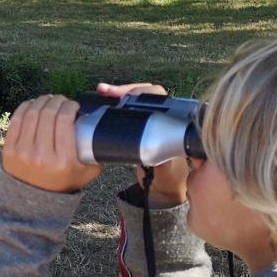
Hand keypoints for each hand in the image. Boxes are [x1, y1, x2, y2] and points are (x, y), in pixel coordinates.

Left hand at [2, 94, 101, 192]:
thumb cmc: (63, 182)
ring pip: (32, 113)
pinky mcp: (8, 149)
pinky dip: (26, 107)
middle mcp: (41, 155)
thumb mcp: (87, 172)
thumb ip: (98, 153)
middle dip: (57, 101)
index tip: (73, 105)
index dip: (70, 106)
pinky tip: (34, 104)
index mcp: (63, 160)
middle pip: (48, 113)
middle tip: (62, 100)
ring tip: (49, 100)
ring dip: (42, 101)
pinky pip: (16, 120)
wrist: (34, 201)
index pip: (64, 119)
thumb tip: (103, 128)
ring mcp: (22, 152)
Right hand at [96, 82, 187, 207]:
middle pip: (144, 93)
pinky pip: (127, 108)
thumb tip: (155, 155)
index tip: (127, 97)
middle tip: (108, 91)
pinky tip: (104, 97)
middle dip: (126, 89)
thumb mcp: (166, 170)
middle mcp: (163, 117)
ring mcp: (150, 120)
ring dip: (118, 92)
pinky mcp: (139, 126)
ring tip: (103, 90)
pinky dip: (115, 101)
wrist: (163, 187)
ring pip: (134, 98)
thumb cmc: (169, 177)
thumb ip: (163, 164)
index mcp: (173, 122)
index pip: (159, 97)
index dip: (143, 93)